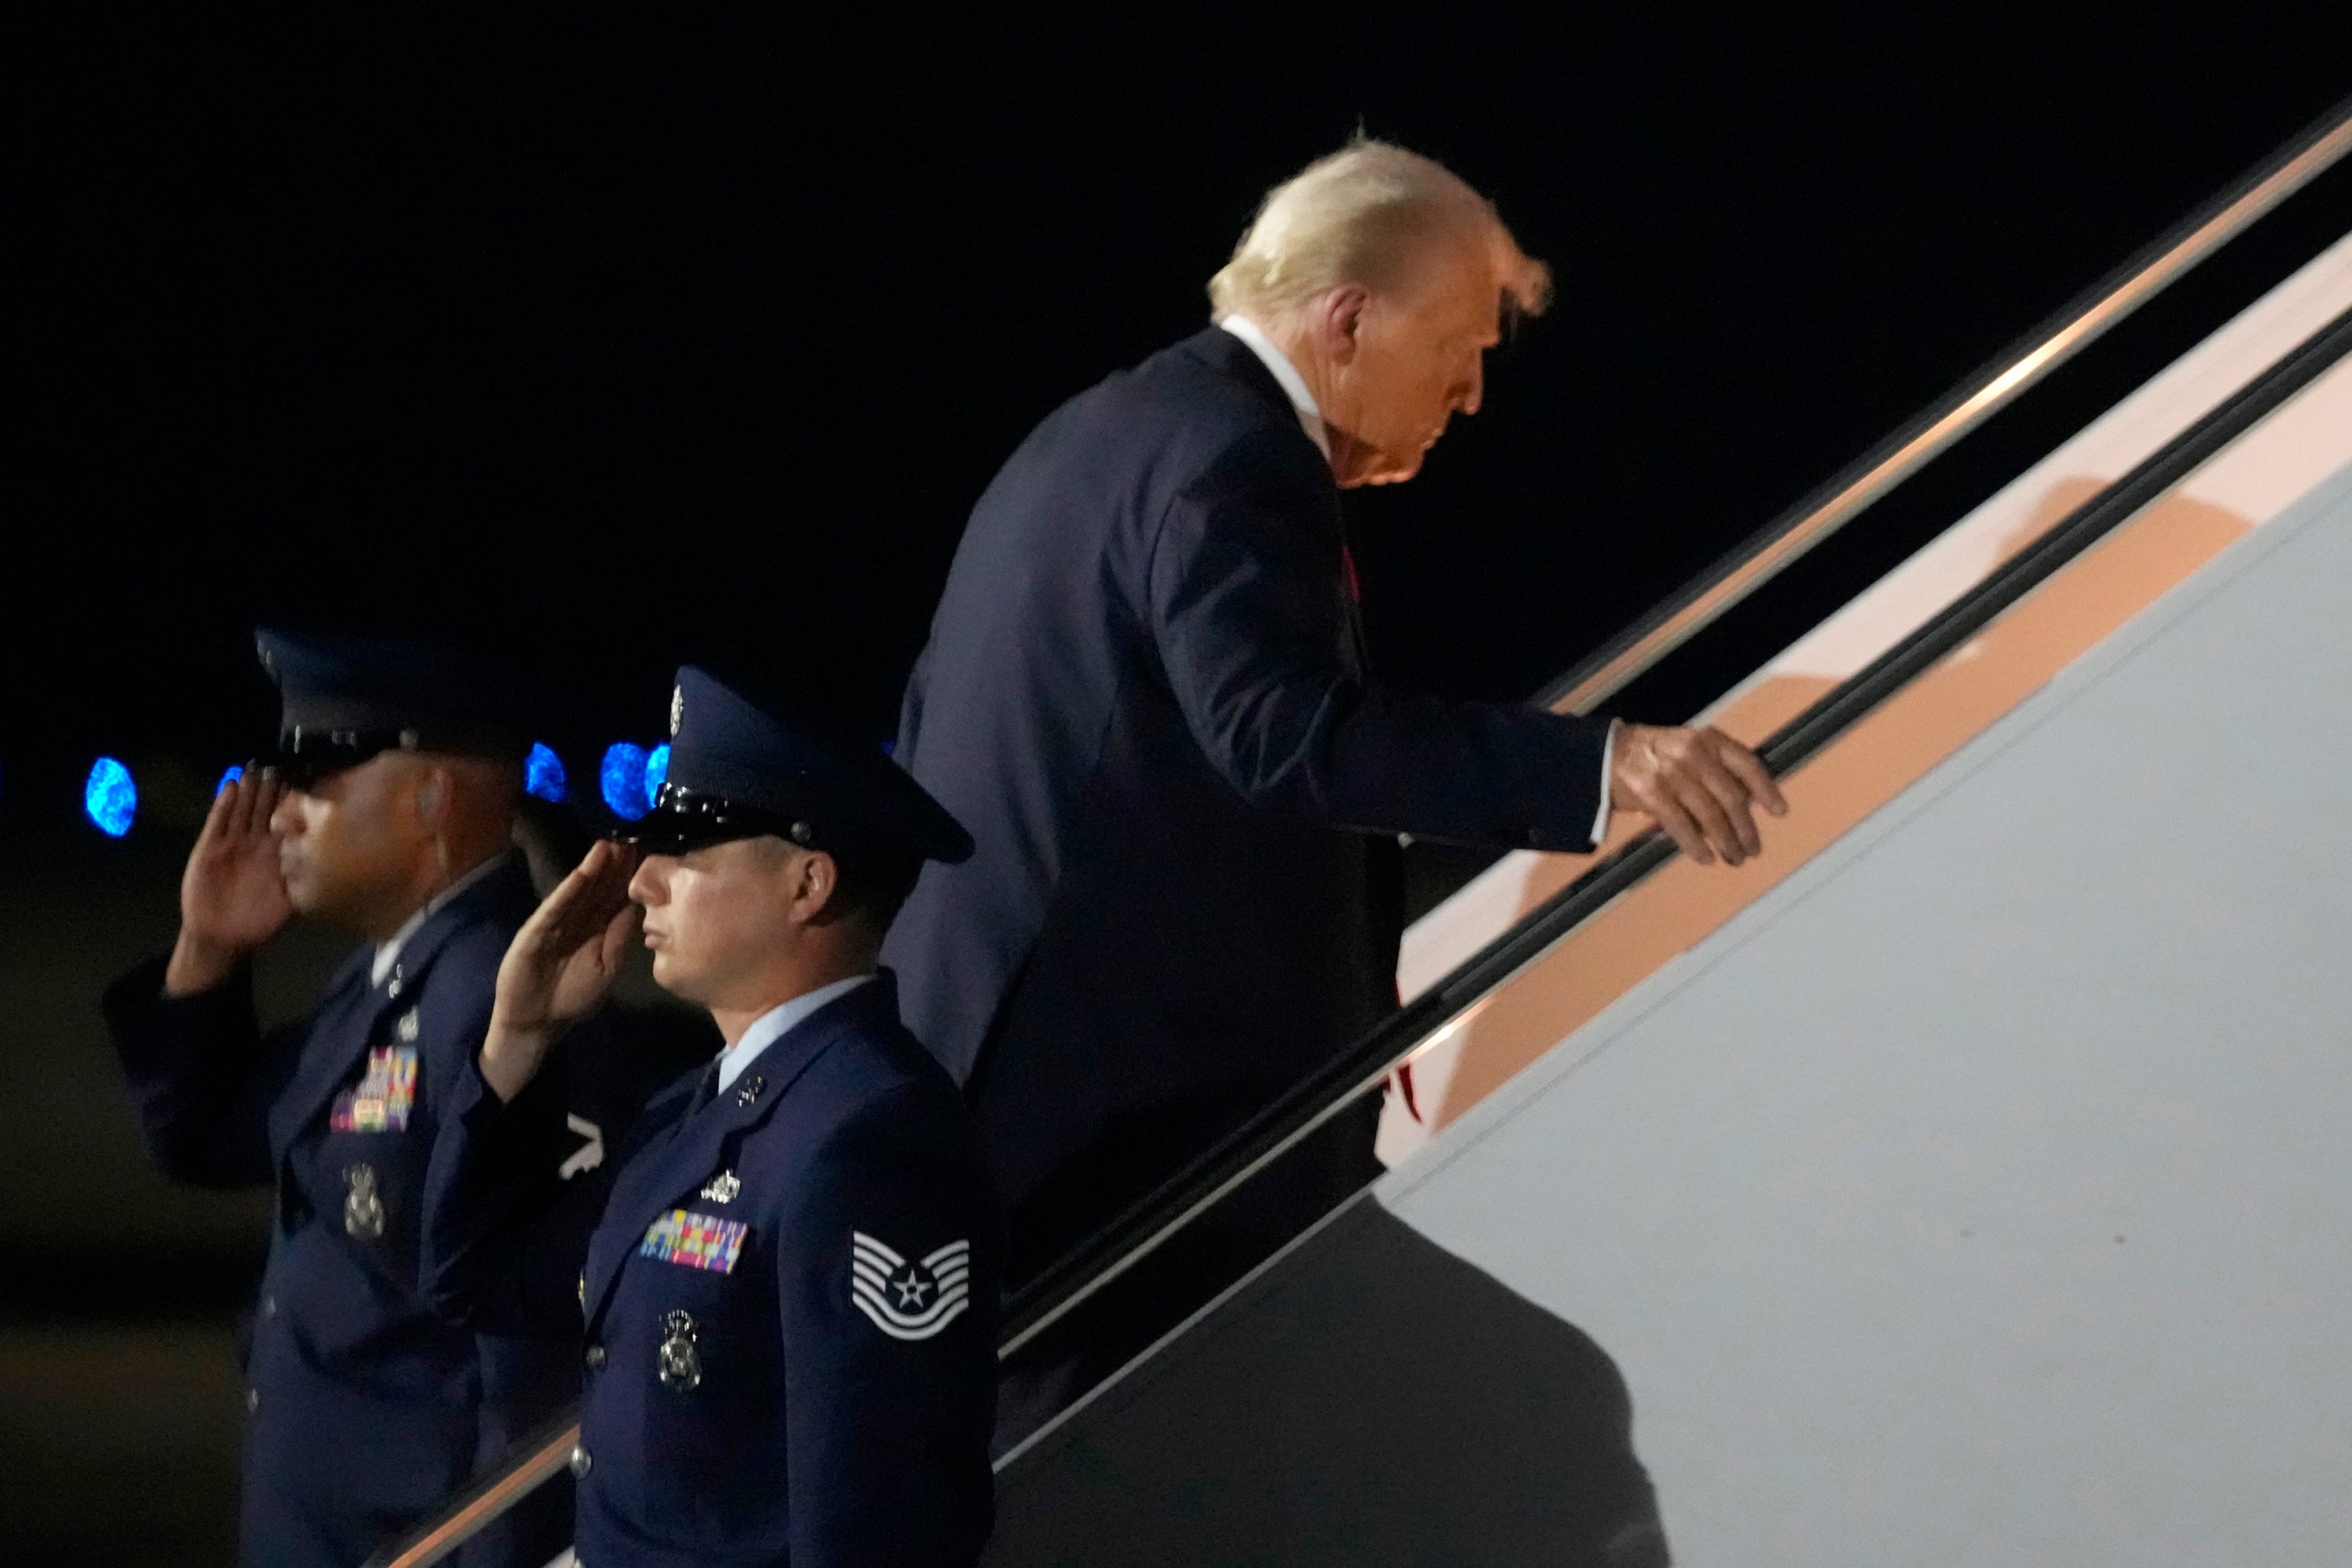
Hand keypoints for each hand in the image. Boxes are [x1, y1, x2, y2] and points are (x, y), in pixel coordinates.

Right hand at [165, 771, 295, 995]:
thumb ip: (307, 879)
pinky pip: (218, 822)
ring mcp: (235, 842)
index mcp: (281, 853)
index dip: (297, 804)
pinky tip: (230, 787)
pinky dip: (223, 804)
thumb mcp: (291, 900)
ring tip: (256, 770)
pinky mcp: (210, 846)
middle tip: (281, 768)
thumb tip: (334, 863)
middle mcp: (259, 843)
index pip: (291, 822)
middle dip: (273, 790)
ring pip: (244, 810)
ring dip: (250, 791)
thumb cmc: (261, 920)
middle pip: (267, 809)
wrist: (222, 936)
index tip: (309, 783)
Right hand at [480, 840, 641, 1101]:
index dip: (631, 878)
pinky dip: (570, 888)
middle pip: (600, 887)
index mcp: (597, 929)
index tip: (649, 855)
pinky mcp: (537, 931)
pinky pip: (556, 906)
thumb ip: (620, 938)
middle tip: (633, 839)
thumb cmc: (573, 996)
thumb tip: (641, 908)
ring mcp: (556, 922)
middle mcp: (578, 920)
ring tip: (611, 845)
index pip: (617, 898)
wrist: (537, 1021)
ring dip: (594, 868)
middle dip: (616, 865)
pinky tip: (584, 871)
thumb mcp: (607, 968)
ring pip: (580, 890)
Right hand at [1609, 721, 1786, 866]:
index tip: (1779, 812)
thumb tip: (1747, 804)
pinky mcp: (1652, 794)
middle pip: (1732, 798)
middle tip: (1753, 850)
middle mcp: (1693, 753)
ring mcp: (1672, 774)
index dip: (1766, 789)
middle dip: (1745, 829)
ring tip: (1733, 858)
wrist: (1606, 754)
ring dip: (1726, 842)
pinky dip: (1697, 846)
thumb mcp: (1689, 747)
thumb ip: (1716, 769)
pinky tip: (1706, 858)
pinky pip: (1682, 826)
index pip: (1747, 764)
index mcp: (1707, 739)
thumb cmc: (1654, 754)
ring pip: (1710, 816)